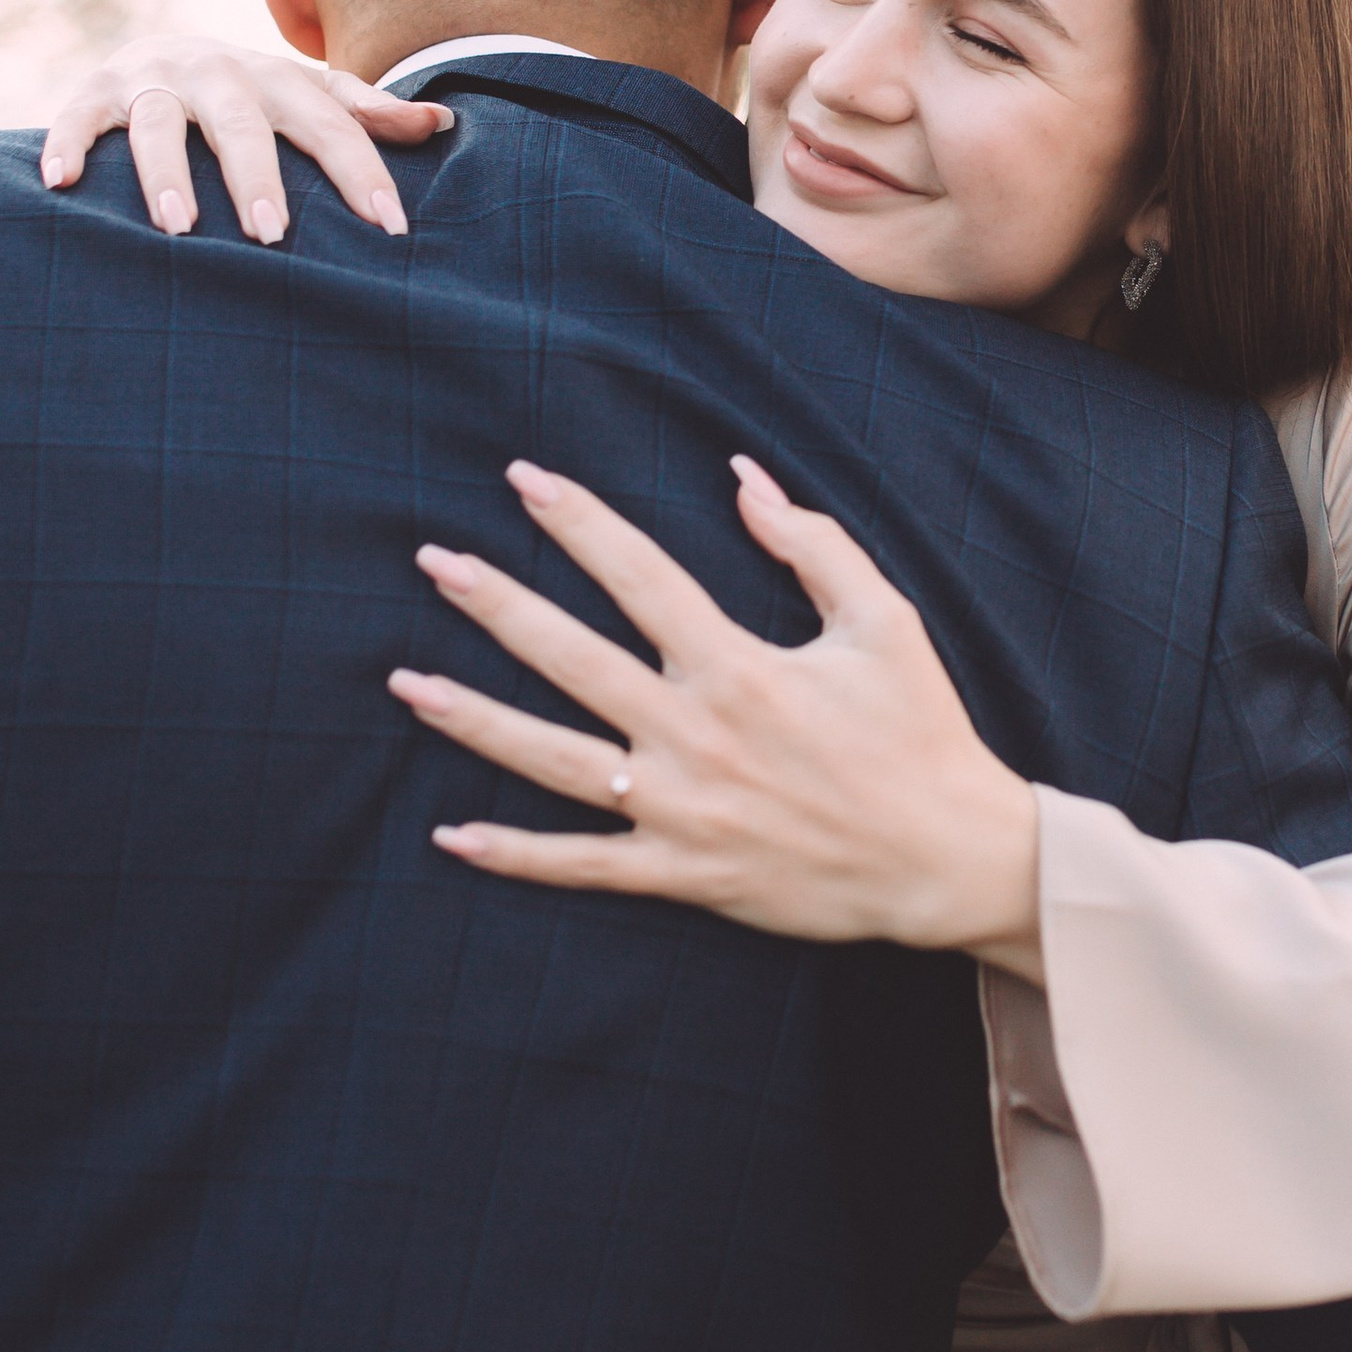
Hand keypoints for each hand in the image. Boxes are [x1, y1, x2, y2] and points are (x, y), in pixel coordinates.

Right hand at [38, 37, 451, 241]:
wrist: (165, 54)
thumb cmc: (254, 97)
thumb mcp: (309, 98)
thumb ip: (367, 113)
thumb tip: (443, 123)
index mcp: (278, 79)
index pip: (330, 124)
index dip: (361, 172)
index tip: (390, 227)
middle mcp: (218, 72)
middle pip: (241, 123)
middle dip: (256, 176)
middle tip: (272, 233)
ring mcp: (155, 79)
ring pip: (158, 124)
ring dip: (164, 173)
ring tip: (178, 228)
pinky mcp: (98, 91)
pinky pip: (77, 116)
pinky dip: (66, 144)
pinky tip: (59, 183)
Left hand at [389, 457, 1044, 972]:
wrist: (946, 860)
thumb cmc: (921, 733)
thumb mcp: (884, 622)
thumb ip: (814, 544)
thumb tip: (745, 478)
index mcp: (739, 665)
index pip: (638, 576)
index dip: (577, 522)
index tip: (523, 481)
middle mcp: (694, 734)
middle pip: (571, 657)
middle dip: (496, 603)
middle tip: (433, 561)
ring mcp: (678, 809)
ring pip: (552, 760)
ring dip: (475, 719)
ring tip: (405, 683)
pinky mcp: (681, 873)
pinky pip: (581, 866)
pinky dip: (514, 856)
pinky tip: (450, 836)